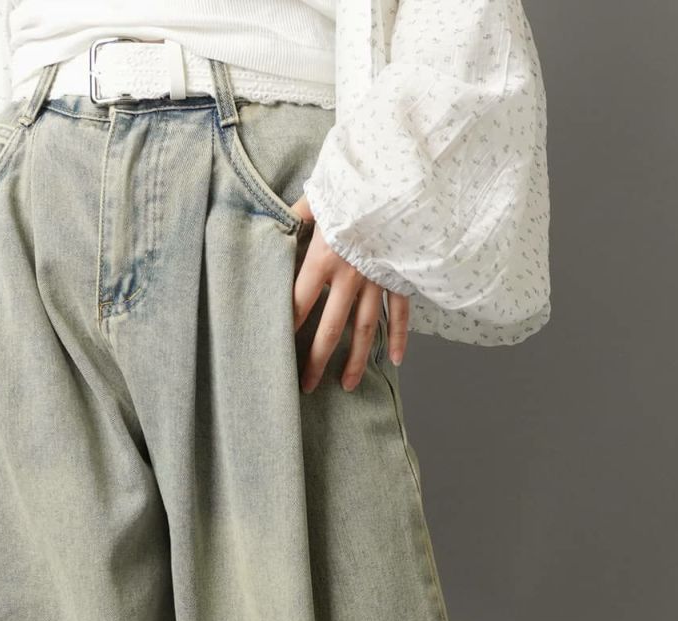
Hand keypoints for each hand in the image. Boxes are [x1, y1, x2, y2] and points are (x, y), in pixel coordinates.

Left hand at [290, 194, 409, 392]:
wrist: (401, 177)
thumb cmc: (356, 184)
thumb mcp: (321, 194)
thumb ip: (298, 213)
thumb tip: (276, 221)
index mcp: (324, 257)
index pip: (298, 301)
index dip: (286, 327)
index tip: (276, 349)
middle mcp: (350, 276)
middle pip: (330, 328)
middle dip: (316, 360)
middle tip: (306, 386)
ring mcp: (377, 279)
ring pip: (365, 329)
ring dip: (354, 360)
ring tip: (345, 385)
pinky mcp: (400, 276)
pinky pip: (399, 313)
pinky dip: (399, 336)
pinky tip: (393, 360)